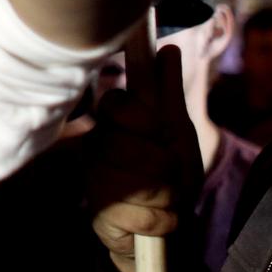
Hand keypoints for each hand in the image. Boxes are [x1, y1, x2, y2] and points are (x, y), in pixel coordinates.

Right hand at [90, 42, 202, 271]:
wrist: (169, 222)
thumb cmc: (170, 171)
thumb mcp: (177, 129)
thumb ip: (170, 92)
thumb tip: (169, 48)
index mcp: (112, 121)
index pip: (113, 104)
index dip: (141, 119)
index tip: (160, 132)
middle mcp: (95, 146)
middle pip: (123, 146)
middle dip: (161, 165)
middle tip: (170, 173)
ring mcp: (94, 180)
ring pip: (131, 182)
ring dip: (164, 194)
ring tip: (167, 197)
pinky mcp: (99, 214)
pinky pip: (137, 214)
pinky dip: (161, 219)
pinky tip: (160, 218)